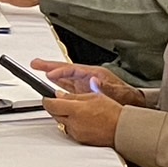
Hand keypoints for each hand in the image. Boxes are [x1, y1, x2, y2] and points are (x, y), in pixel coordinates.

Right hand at [31, 60, 145, 104]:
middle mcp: (87, 76)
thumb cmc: (126, 96)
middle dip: (49, 65)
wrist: (132, 103)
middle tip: (34, 63)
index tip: (49, 73)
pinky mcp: (84, 90)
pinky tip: (50, 82)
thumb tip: (94, 81)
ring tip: (37, 68)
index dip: (60, 71)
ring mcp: (84, 83)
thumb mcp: (116, 91)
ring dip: (51, 72)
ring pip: (64, 76)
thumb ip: (104, 86)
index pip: (72, 70)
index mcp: (93, 74)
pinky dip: (57, 81)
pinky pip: (67, 84)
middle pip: (65, 69)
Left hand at [42, 90, 124, 146]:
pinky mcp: (80, 140)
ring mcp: (76, 133)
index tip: (47, 97)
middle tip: (63, 102)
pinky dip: (71, 125)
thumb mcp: (92, 96)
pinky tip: (81, 120)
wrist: (122, 129)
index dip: (47, 100)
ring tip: (76, 112)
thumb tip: (59, 95)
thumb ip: (72, 96)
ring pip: (61, 123)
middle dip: (55, 108)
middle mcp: (73, 123)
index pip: (50, 105)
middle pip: (54, 114)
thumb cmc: (112, 113)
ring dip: (63, 116)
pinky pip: (69, 131)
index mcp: (75, 110)